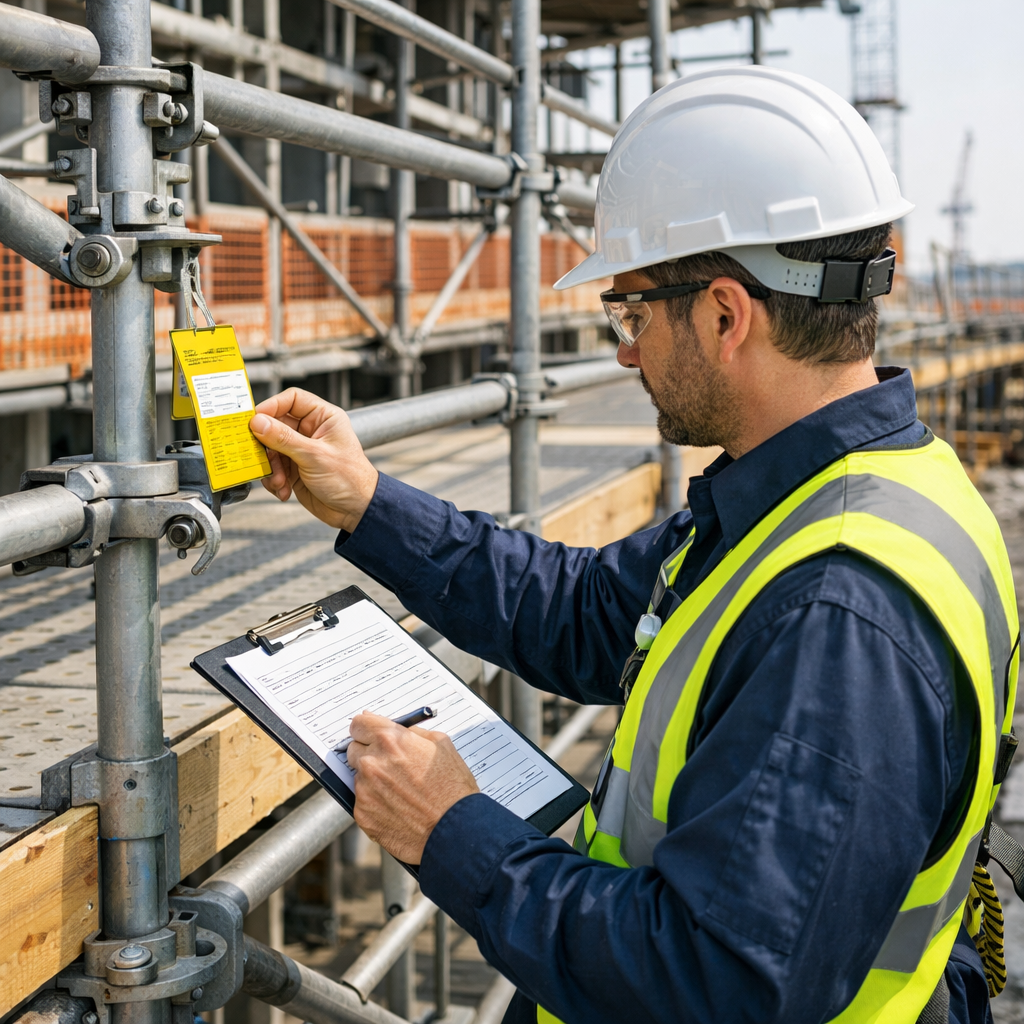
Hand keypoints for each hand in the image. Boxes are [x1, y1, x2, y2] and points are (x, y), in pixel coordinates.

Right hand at [249, 388, 378, 532]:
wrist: (355, 510)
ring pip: (271, 449)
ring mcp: (301, 450)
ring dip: (270, 466)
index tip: (255, 419)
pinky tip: (283, 489)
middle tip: (261, 455)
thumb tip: (259, 422)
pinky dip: (273, 479)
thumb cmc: (350, 479)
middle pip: (275, 425)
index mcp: (324, 418)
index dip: (272, 406)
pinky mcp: (294, 469)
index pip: (292, 399)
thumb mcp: (314, 456)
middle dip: (267, 444)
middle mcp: (311, 431)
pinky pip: (273, 468)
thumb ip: (284, 439)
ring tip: (279, 479)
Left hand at [346, 712, 478, 864]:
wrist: (455, 830)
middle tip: (390, 765)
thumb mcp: (441, 745)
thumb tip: (394, 728)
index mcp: (390, 741)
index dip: (366, 729)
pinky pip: (362, 801)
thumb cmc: (452, 789)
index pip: (359, 724)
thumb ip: (412, 733)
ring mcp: (365, 790)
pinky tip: (397, 807)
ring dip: (373, 780)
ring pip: (359, 777)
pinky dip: (375, 803)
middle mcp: (372, 763)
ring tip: (400, 791)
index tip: (369, 735)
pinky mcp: (362, 814)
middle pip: (354, 750)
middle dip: (369, 754)